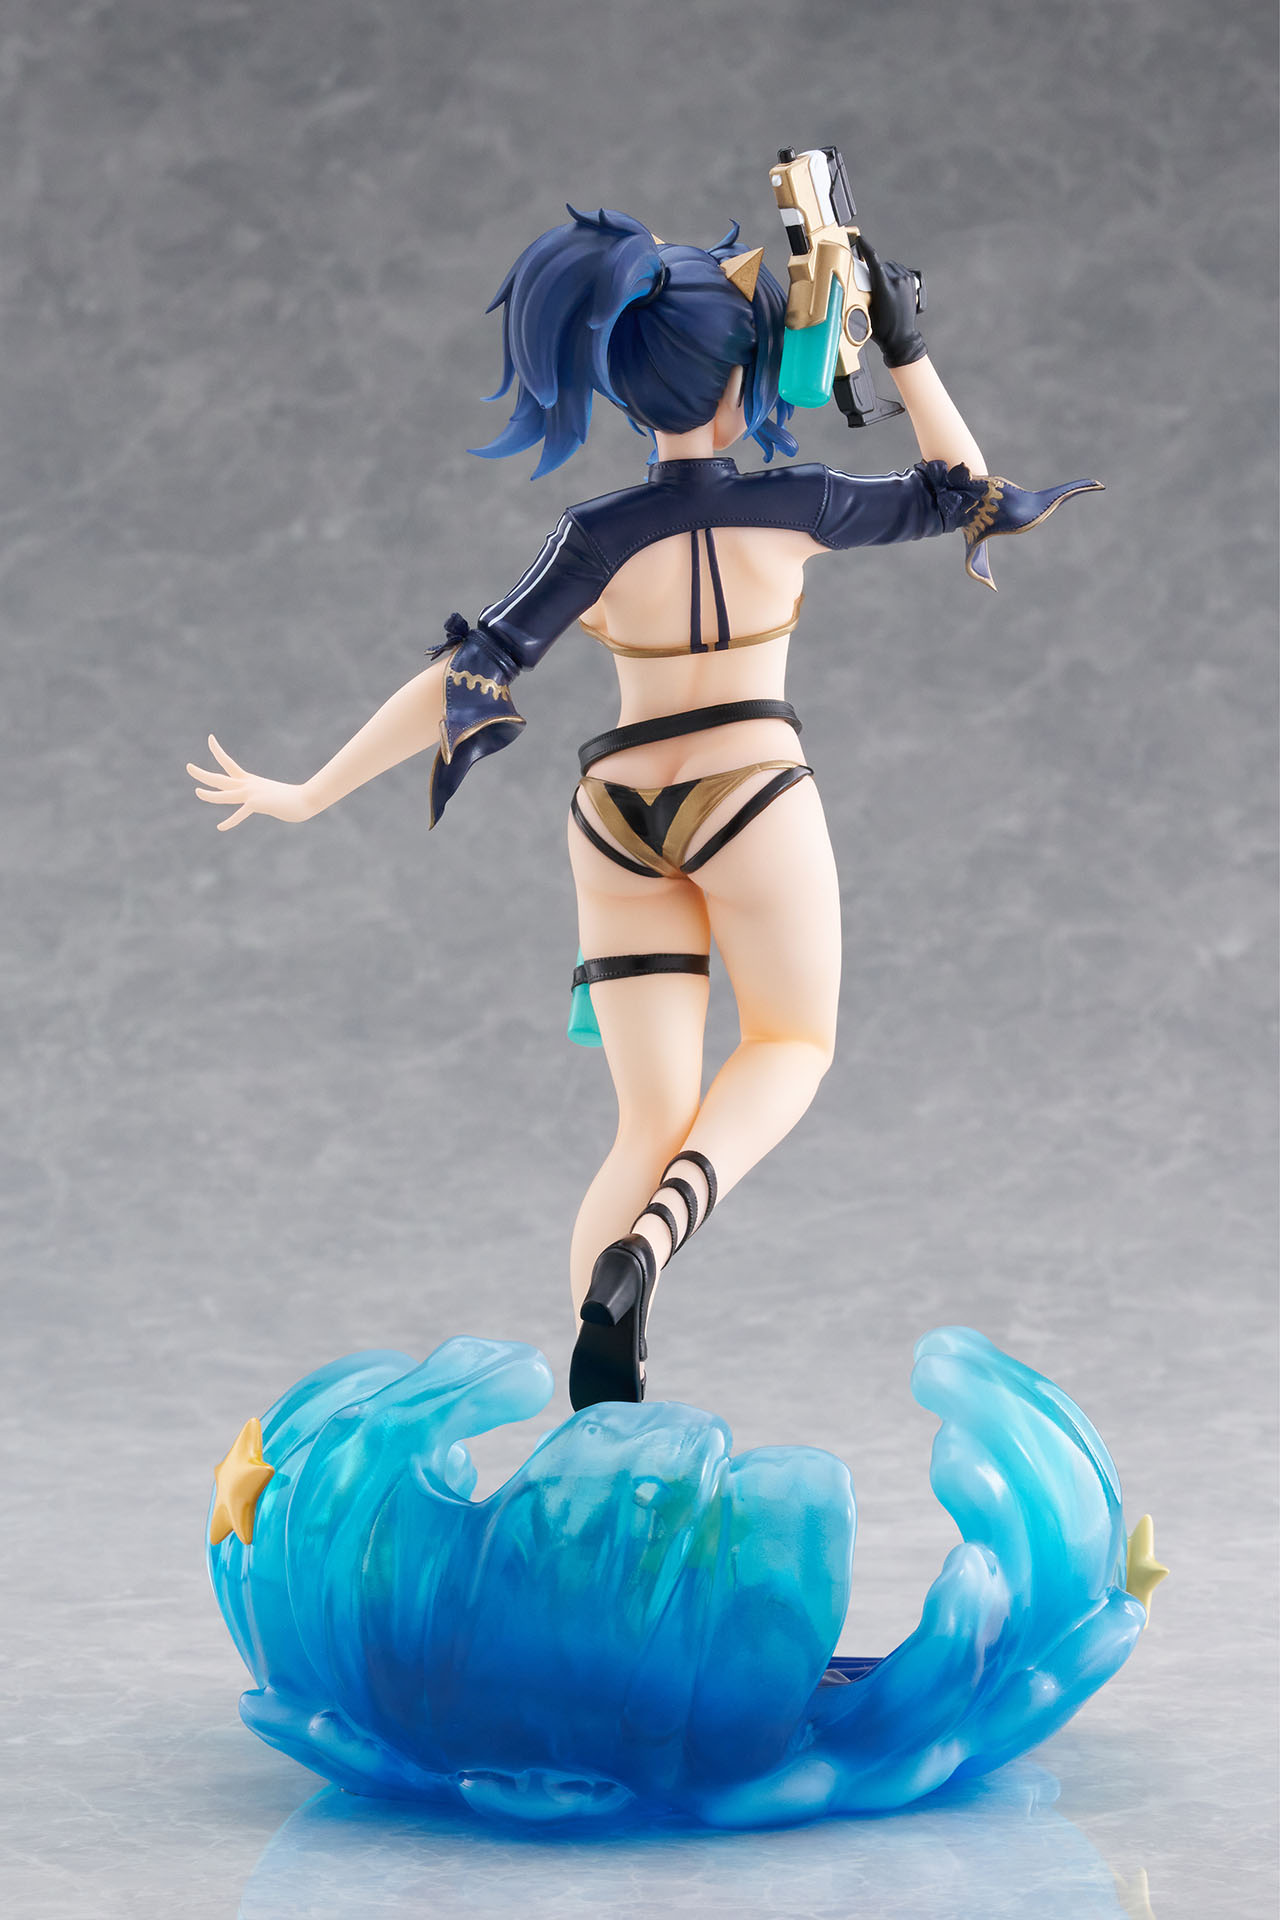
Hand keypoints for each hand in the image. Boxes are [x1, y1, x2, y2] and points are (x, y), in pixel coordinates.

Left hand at [187, 735, 314, 830]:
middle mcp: (247, 785)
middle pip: (219, 778)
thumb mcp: (272, 795)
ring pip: (224, 794)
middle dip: (202, 773)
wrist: (304, 799)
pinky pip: (240, 814)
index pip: (228, 763)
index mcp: (249, 781)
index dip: (217, 751)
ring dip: (209, 795)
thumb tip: (265, 803)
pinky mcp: (257, 804)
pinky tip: (221, 827)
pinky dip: (230, 822)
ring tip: (197, 791)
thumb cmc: (292, 798)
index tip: (209, 739)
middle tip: (188, 767)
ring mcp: (251, 794)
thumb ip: (264, 798)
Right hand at [859, 237, 926, 368]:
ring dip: (884, 273)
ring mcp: (906, 281)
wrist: (901, 338)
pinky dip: (892, 275)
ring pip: (890, 267)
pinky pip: (898, 270)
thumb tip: (857, 280)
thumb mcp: (866, 310)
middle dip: (873, 271)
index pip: (874, 262)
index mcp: (885, 288)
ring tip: (882, 289)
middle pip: (881, 265)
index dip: (866, 249)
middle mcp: (898, 281)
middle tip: (870, 286)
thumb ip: (863, 292)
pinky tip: (890, 287)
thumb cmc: (882, 329)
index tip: (861, 240)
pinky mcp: (911, 281)